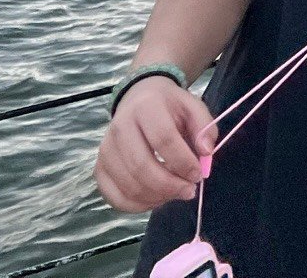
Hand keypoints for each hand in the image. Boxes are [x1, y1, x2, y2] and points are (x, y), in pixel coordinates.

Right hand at [95, 76, 216, 212]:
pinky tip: (157, 199)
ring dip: (157, 197)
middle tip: (189, 191)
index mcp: (146, 107)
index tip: (198, 174)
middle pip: (141, 166)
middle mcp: (119, 127)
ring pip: (129, 185)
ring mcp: (105, 150)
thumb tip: (206, 153)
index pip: (163, 139)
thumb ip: (205, 128)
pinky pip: (115, 197)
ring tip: (175, 193)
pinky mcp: (99, 169)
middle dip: (170, 186)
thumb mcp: (193, 107)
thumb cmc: (170, 108)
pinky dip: (138, 206)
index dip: (183, 162)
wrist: (139, 100)